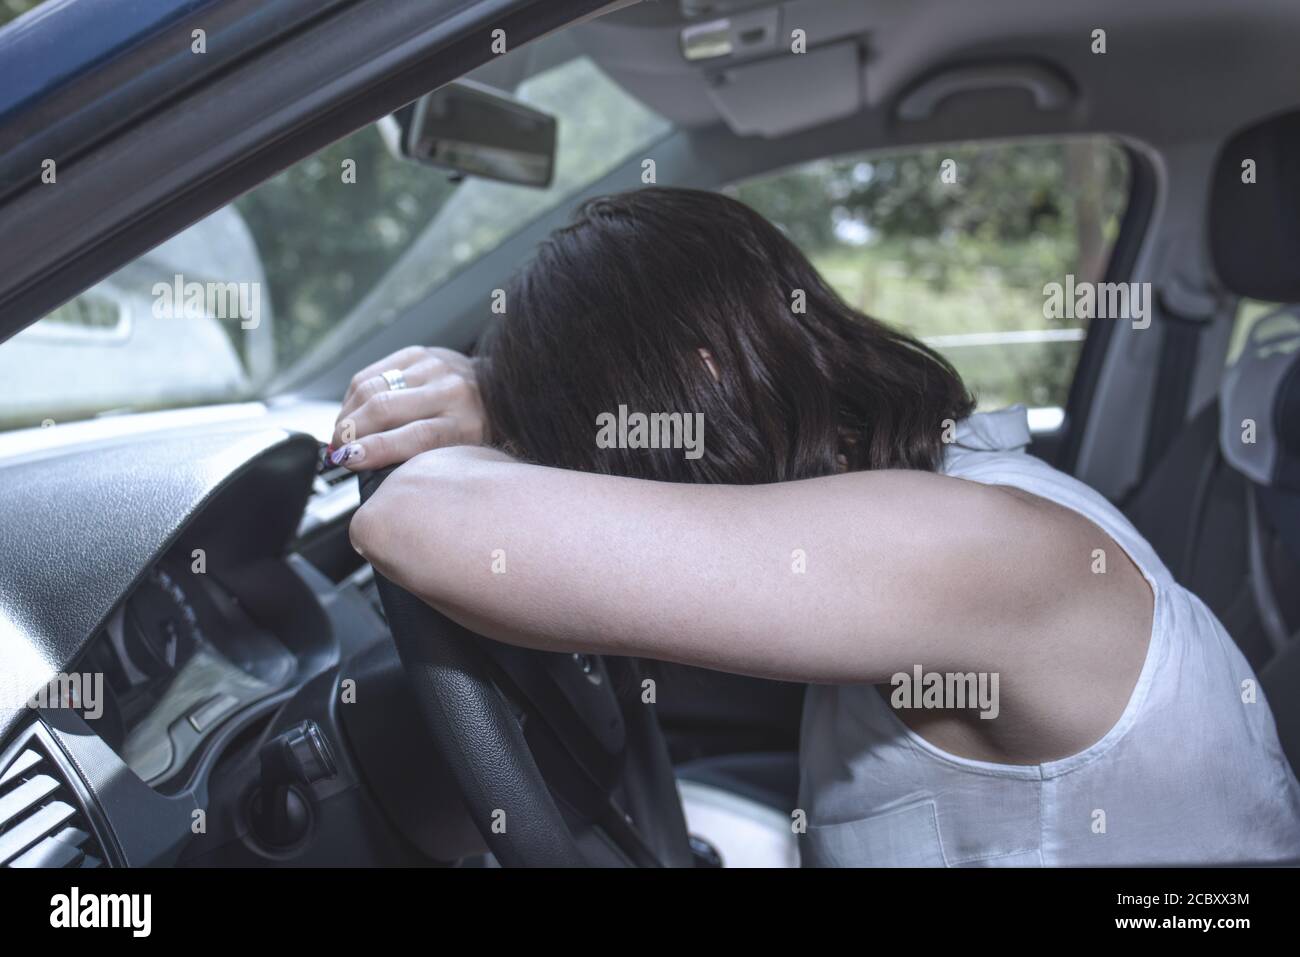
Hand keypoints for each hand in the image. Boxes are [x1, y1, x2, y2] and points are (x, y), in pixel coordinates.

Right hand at [330, 346, 487, 470]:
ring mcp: (433, 367)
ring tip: (339, 435)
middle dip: (350, 432)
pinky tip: (350, 413)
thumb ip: (423, 460)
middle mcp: (451, 390)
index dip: (375, 449)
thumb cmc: (475, 431)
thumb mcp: (460, 455)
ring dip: (346, 415)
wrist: (497, 390)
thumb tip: (368, 465)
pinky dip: (353, 396)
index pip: (416, 436)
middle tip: (337, 451)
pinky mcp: (416, 353)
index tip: (349, 461)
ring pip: (371, 388)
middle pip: (385, 408)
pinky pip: (371, 373)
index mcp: (467, 423)